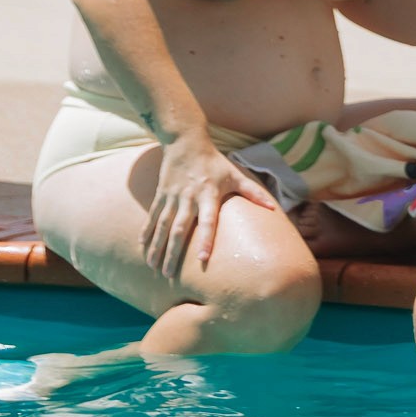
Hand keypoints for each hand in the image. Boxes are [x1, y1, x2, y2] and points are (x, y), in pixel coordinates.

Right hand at [144, 132, 276, 279]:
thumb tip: (273, 208)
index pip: (208, 220)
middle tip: (168, 275)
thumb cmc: (215, 162)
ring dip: (157, 247)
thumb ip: (254, 193)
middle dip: (173, 252)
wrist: (186, 142)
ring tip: (153, 267)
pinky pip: (152, 216)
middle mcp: (189, 197)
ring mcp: (172, 196)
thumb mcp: (235, 175)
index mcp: (209, 194)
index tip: (202, 259)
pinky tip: (141, 248)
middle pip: (179, 229)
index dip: (206, 239)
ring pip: (163, 226)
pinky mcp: (161, 194)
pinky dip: (147, 232)